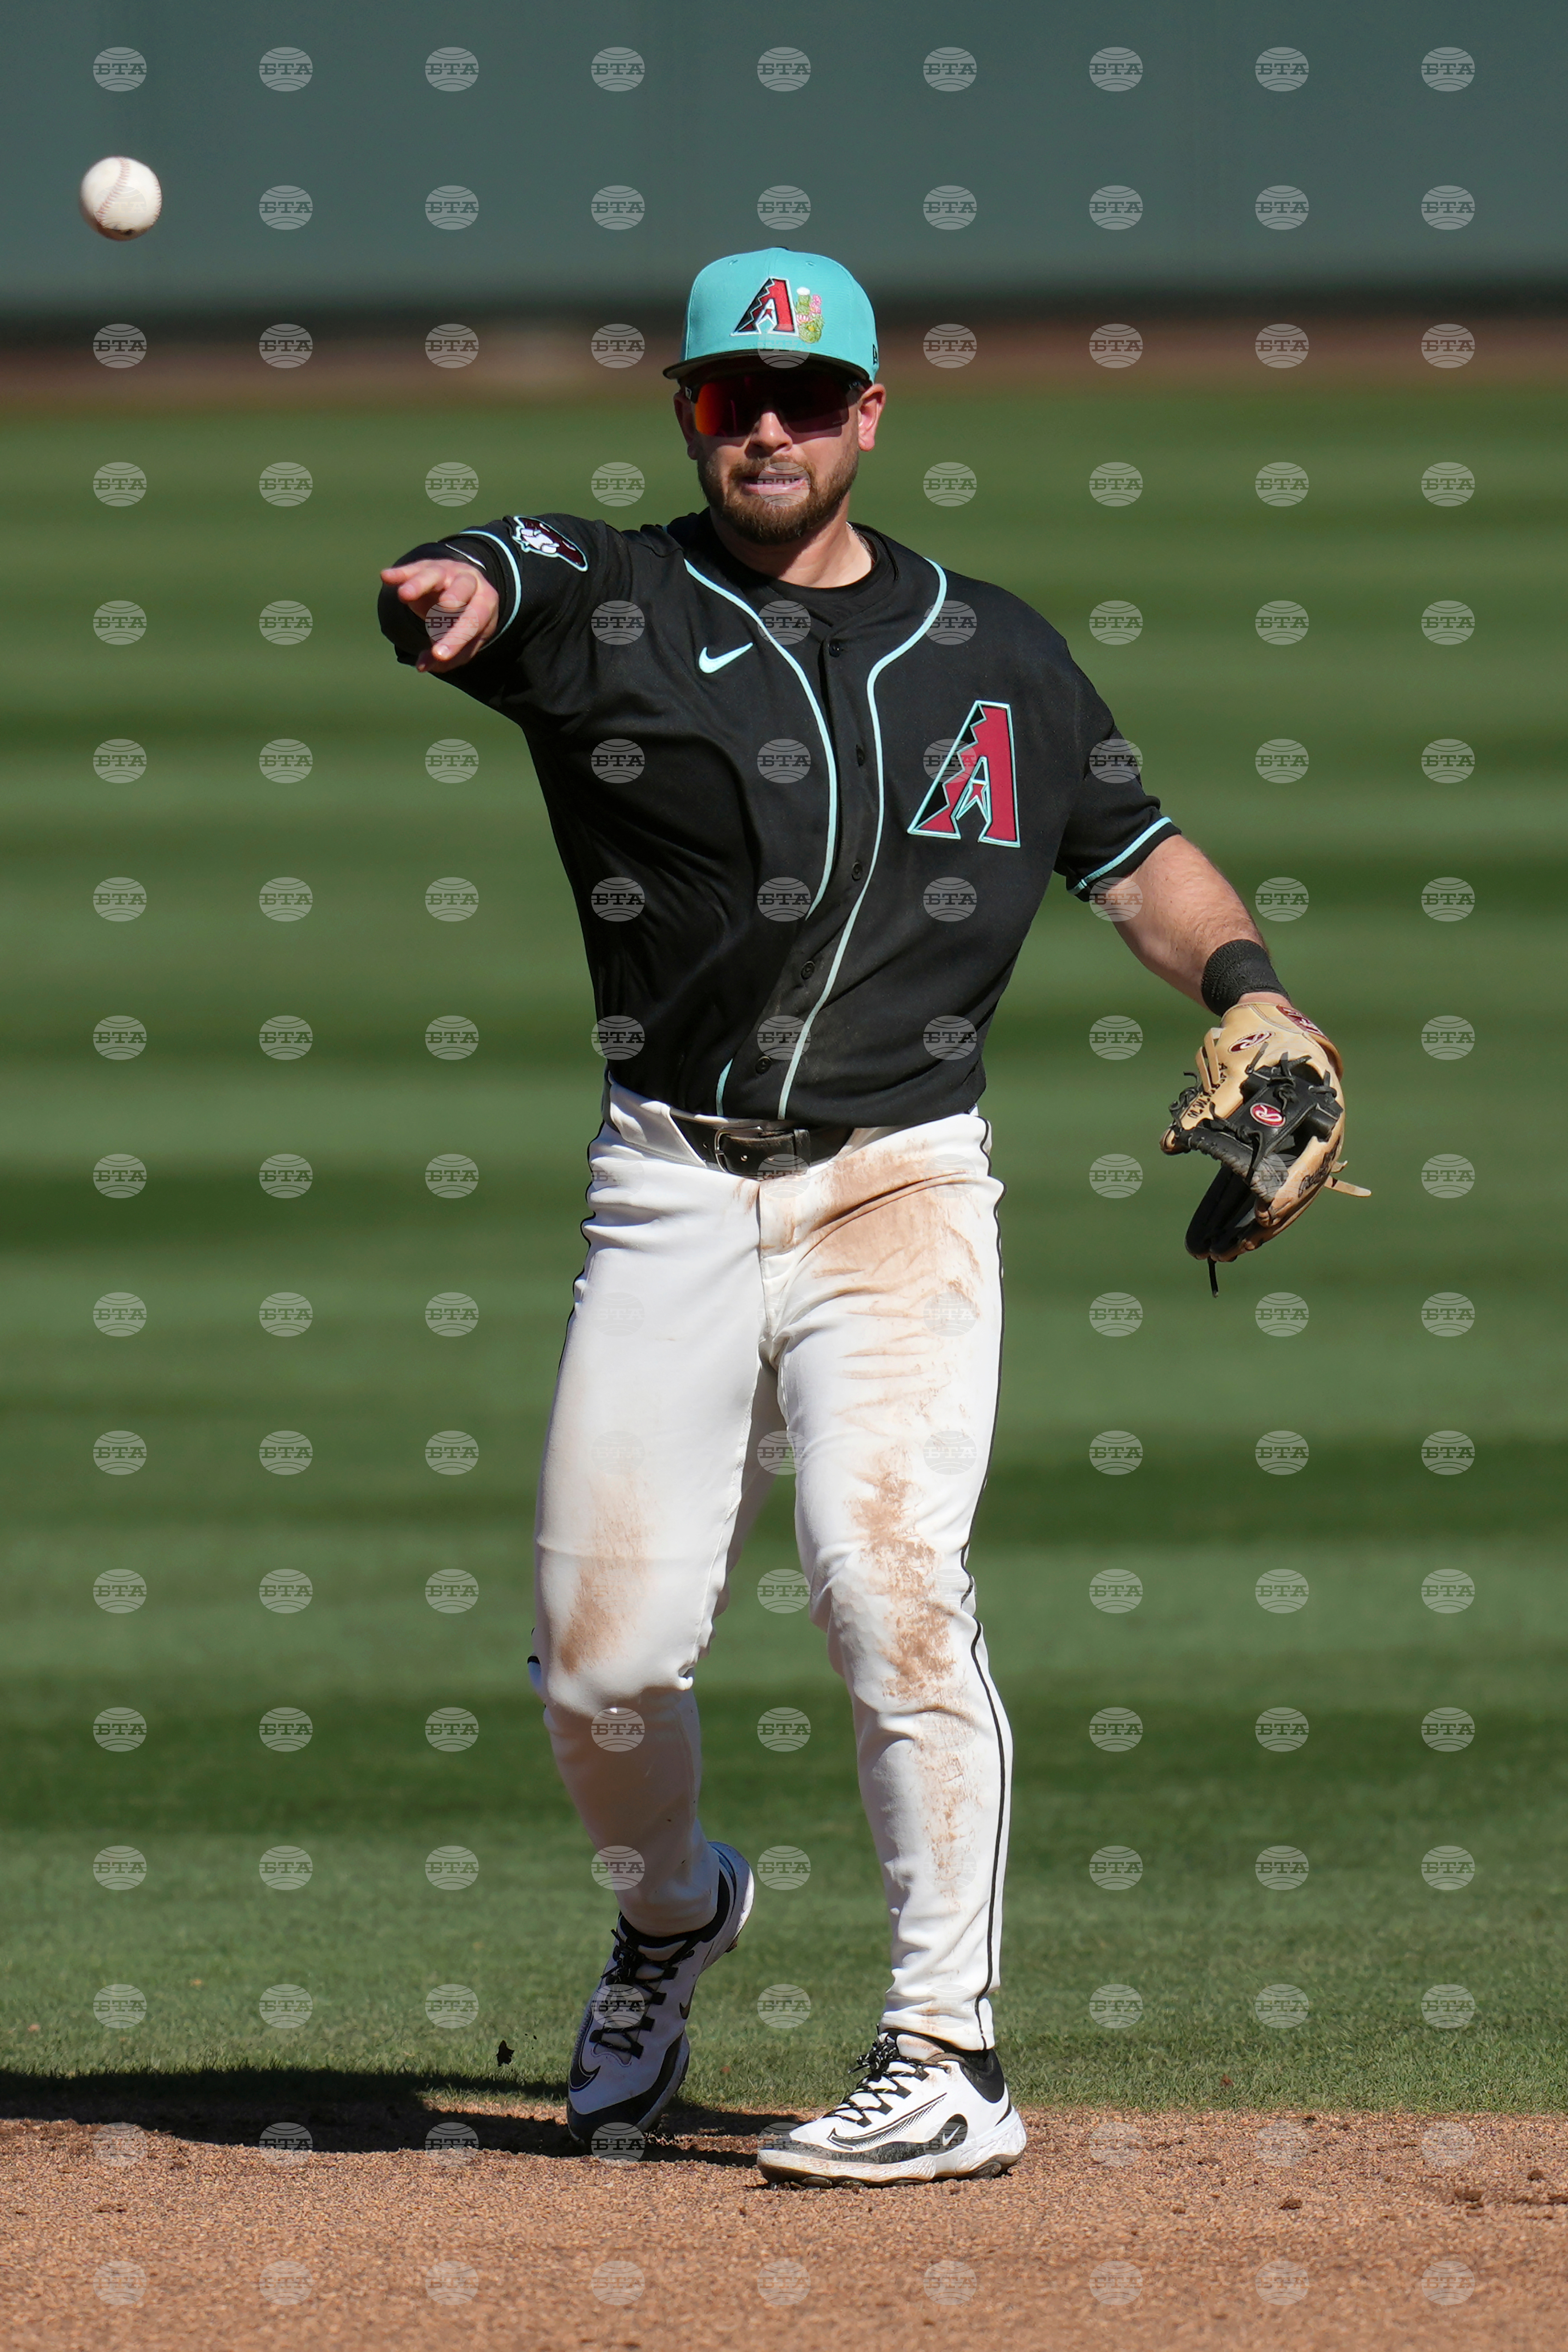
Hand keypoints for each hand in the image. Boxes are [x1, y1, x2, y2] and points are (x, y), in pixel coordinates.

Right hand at [379, 557, 499, 670]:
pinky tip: (386, 577)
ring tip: (403, 595)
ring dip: (420, 583)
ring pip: (436, 573)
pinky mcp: (427, 566)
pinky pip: (414, 568)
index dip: (456, 639)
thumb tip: (422, 666)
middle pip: (463, 588)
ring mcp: (447, 571)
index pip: (473, 621)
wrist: (464, 592)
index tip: (438, 655)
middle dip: (455, 597)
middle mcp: (470, 583)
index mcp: (485, 603)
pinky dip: (400, 573)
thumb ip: (447, 659)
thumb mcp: (463, 644)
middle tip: (446, 606)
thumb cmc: (463, 623)